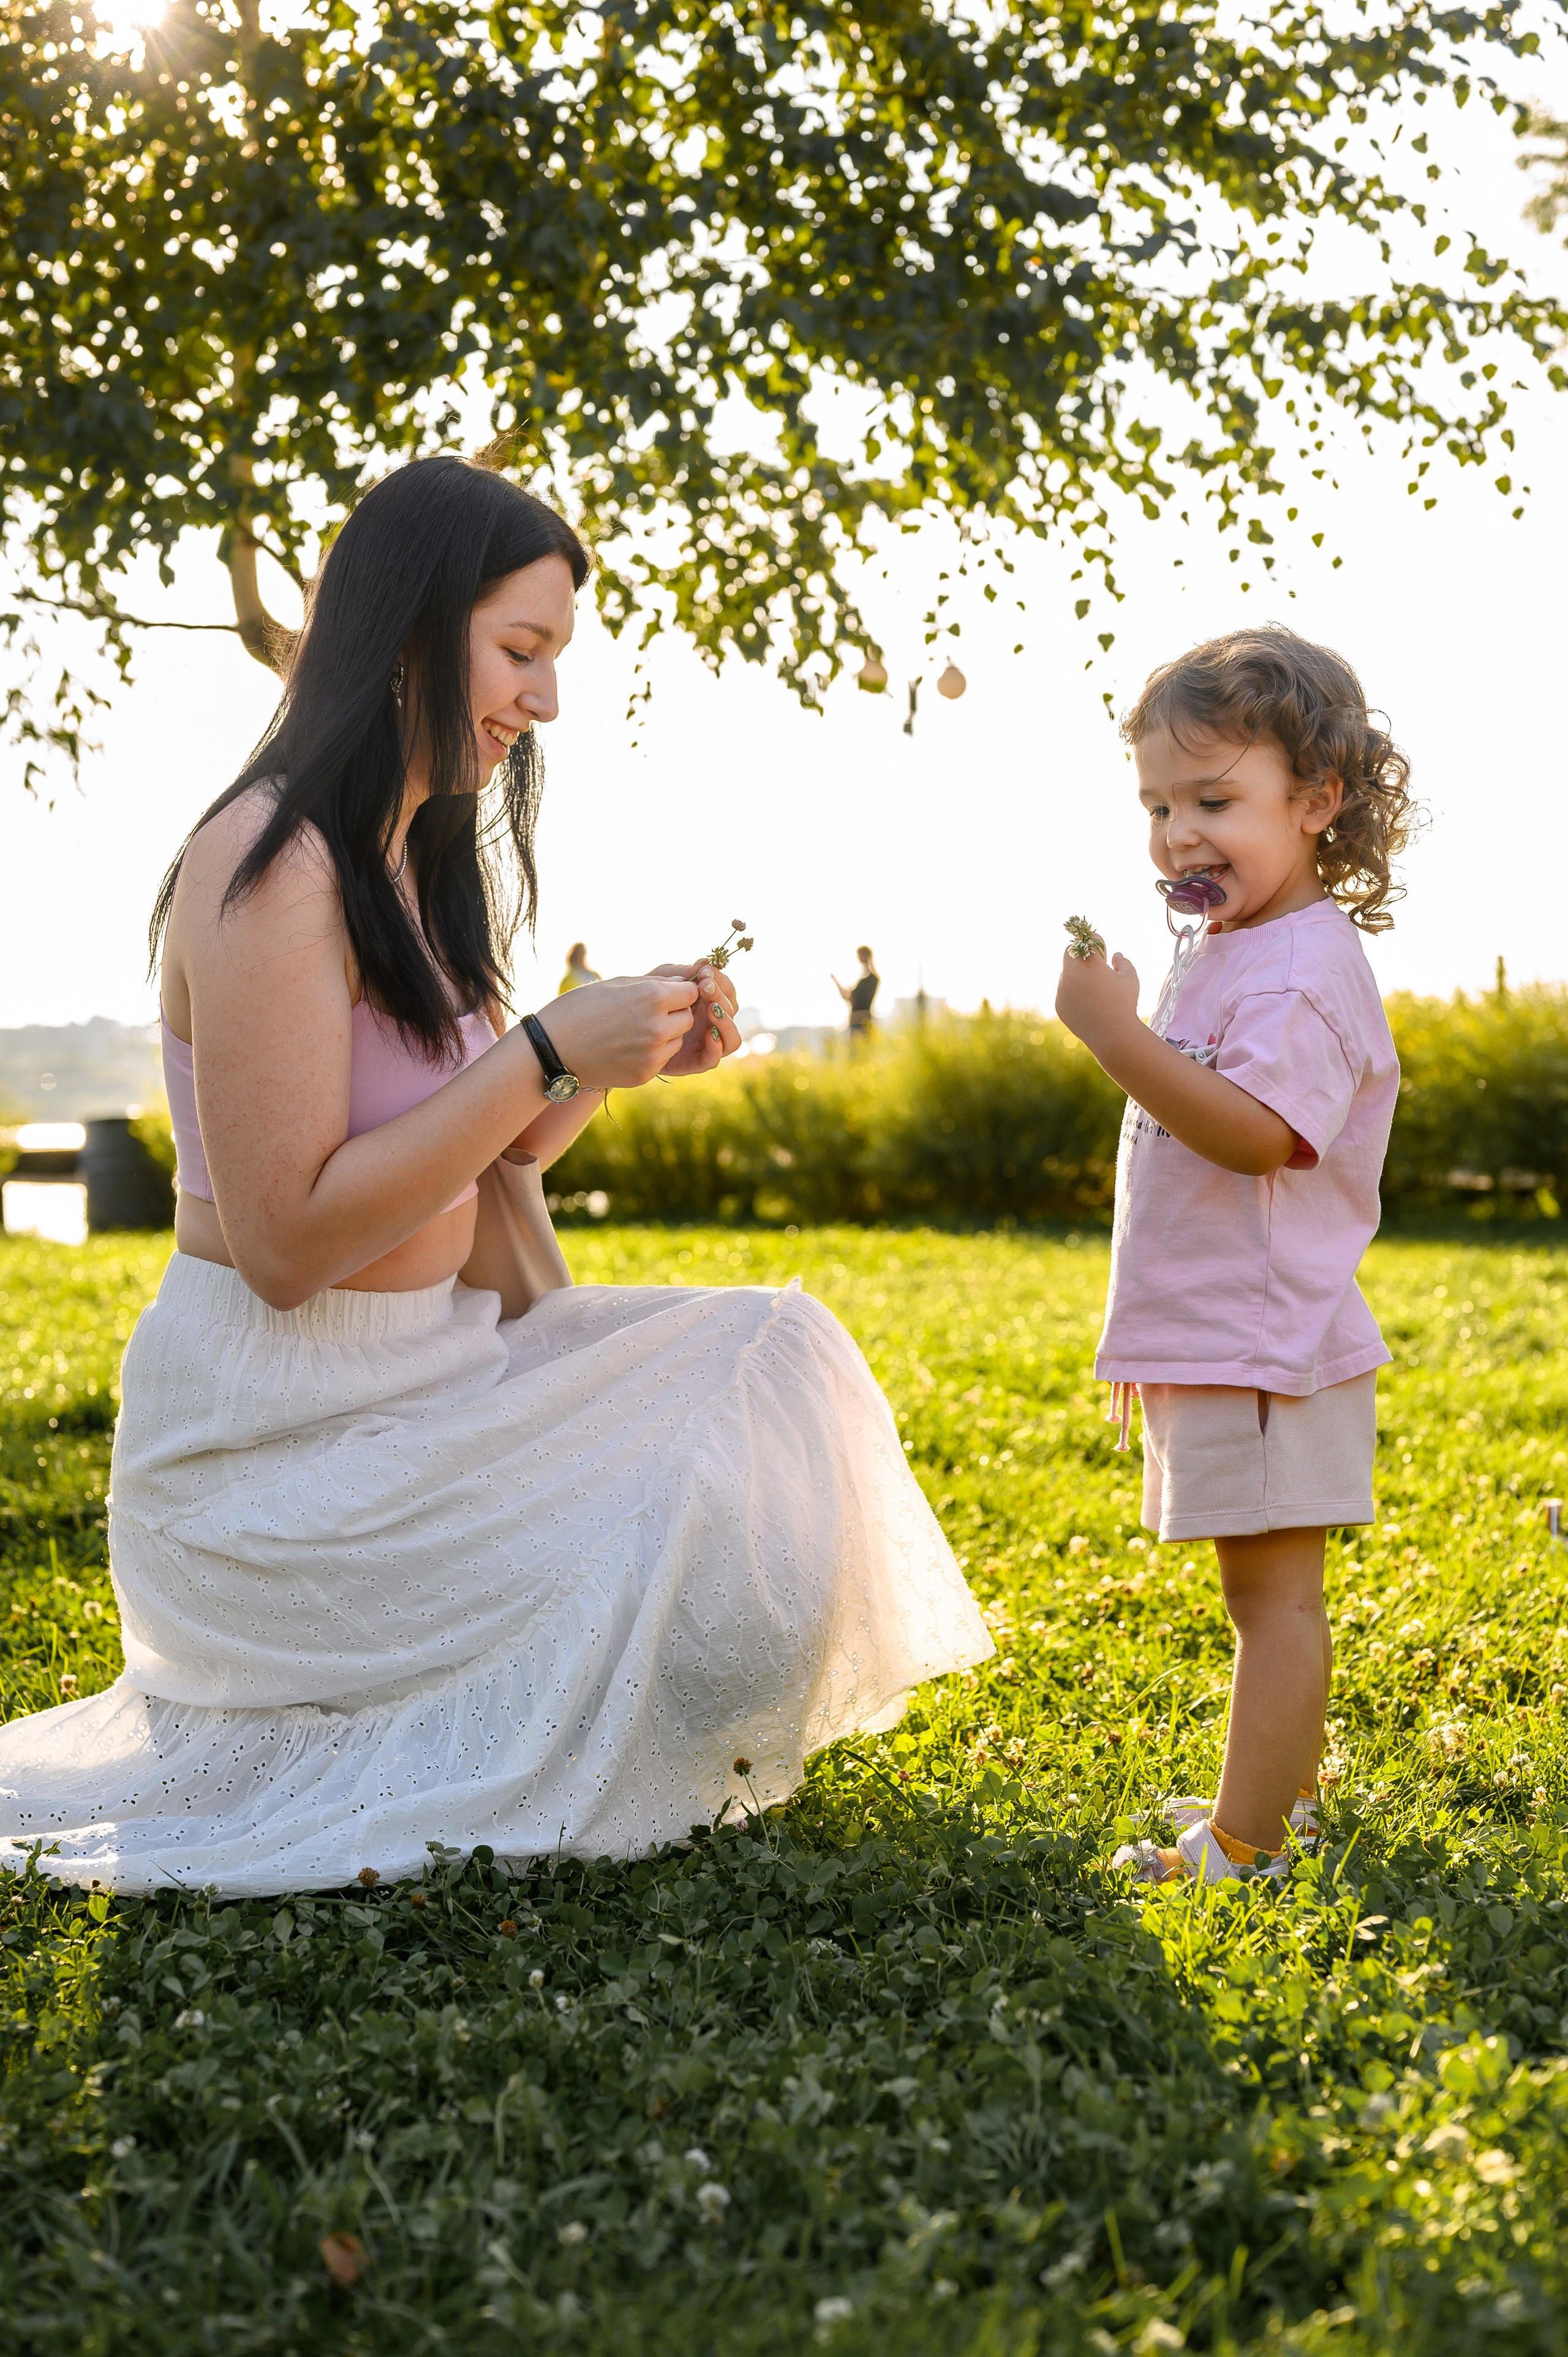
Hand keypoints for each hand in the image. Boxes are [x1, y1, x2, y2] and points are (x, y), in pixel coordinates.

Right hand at [538, 973, 700, 1088]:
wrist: (552, 1048)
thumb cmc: (581, 1007)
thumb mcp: (618, 983)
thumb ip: (656, 982)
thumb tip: (686, 984)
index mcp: (652, 997)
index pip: (691, 993)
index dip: (679, 992)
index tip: (665, 993)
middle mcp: (657, 1027)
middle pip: (688, 1018)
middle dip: (674, 1013)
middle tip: (648, 1011)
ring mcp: (652, 1054)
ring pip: (677, 1039)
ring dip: (666, 1033)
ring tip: (635, 1029)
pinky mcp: (645, 1074)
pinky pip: (663, 1058)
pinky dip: (653, 1052)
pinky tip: (628, 1046)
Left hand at [647, 960, 741, 1077]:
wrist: (620, 1029)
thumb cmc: (640, 1002)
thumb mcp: (659, 983)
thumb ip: (681, 974)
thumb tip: (705, 962)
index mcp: (707, 1001)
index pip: (726, 990)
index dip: (720, 981)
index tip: (704, 973)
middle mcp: (710, 1022)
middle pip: (730, 1011)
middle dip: (720, 997)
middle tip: (705, 987)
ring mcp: (705, 1043)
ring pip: (731, 1037)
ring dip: (725, 1021)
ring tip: (711, 1009)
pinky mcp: (694, 1062)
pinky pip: (713, 1059)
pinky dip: (716, 1047)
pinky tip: (709, 1034)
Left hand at [1055, 946, 1140, 1052]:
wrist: (1112, 1035)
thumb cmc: (1124, 1004)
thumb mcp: (1130, 978)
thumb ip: (1123, 962)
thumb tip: (1115, 955)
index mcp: (1089, 963)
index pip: (1088, 939)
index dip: (1098, 942)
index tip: (1104, 952)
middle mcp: (1071, 974)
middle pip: (1069, 952)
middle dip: (1081, 954)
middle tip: (1096, 964)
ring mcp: (1062, 990)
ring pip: (1066, 973)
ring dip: (1077, 974)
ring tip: (1095, 988)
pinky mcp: (1059, 1004)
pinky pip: (1064, 991)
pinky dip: (1074, 992)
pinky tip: (1089, 1003)